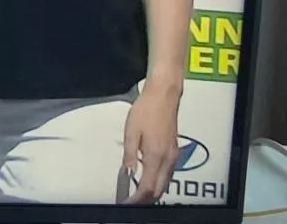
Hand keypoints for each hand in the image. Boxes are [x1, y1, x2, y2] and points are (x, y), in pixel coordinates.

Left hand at [120, 80, 181, 202]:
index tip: (126, 203)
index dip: (137, 199)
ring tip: (136, 194)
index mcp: (155, 156)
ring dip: (152, 192)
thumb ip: (130, 155)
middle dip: (145, 200)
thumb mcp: (131, 132)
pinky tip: (148, 179)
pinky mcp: (174, 151)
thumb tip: (128, 173)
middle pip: (159, 190)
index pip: (148, 187)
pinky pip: (168, 174)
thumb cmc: (145, 111)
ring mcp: (173, 156)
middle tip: (130, 202)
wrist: (163, 97)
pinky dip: (158, 182)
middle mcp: (168, 159)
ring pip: (165, 183)